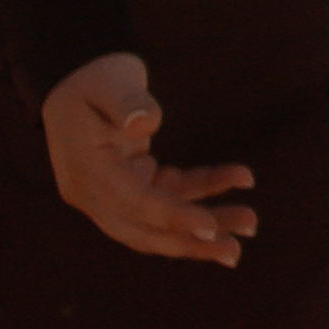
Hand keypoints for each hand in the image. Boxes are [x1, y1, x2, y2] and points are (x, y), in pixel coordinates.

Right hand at [39, 52, 256, 265]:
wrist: (78, 76)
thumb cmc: (96, 76)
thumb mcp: (110, 81)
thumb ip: (126, 102)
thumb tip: (145, 124)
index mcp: (86, 171)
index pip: (132, 203)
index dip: (171, 217)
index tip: (209, 228)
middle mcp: (95, 192)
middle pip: (144, 230)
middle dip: (190, 243)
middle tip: (235, 252)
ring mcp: (113, 192)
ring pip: (161, 220)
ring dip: (206, 223)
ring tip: (250, 224)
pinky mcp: (133, 182)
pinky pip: (172, 192)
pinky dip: (205, 187)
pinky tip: (240, 177)